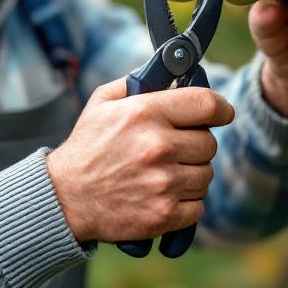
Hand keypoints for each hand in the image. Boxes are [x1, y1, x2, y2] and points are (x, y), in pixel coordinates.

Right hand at [45, 78, 234, 243]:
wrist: (65, 198)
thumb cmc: (87, 147)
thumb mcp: (103, 103)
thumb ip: (138, 82)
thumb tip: (172, 73)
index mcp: (146, 113)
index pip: (207, 104)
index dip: (221, 108)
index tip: (222, 113)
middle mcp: (158, 146)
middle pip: (209, 143)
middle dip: (196, 145)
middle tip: (174, 149)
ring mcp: (163, 183)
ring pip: (206, 175)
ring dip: (191, 175)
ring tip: (164, 174)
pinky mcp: (164, 214)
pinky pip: (199, 205)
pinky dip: (186, 203)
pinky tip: (163, 195)